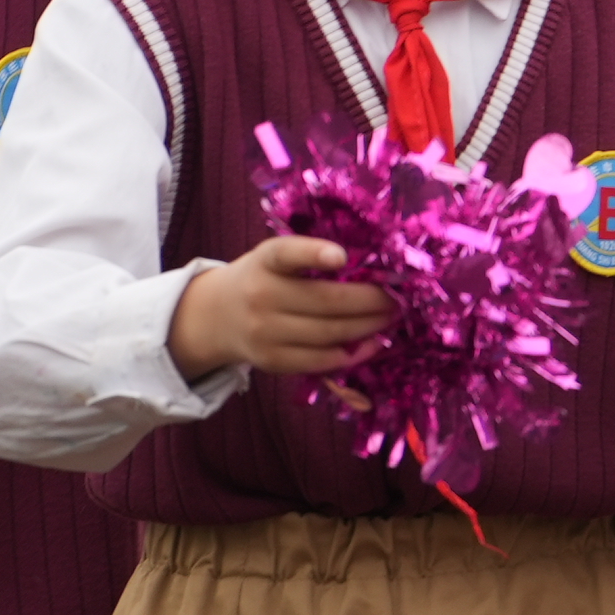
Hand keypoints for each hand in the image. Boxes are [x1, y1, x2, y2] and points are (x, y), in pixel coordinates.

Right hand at [168, 237, 392, 378]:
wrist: (216, 316)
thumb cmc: (263, 279)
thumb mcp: (275, 257)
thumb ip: (311, 258)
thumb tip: (373, 269)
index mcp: (265, 260)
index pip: (286, 253)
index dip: (313, 253)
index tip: (342, 256)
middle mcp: (262, 295)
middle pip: (326, 301)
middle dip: (371, 301)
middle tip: (398, 298)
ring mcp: (265, 331)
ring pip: (329, 333)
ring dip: (369, 327)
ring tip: (391, 319)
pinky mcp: (271, 361)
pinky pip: (320, 361)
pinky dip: (352, 354)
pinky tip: (372, 344)